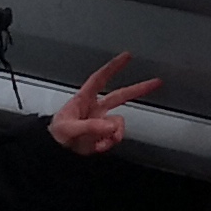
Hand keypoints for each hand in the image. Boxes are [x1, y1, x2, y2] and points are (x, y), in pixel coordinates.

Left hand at [48, 51, 162, 155]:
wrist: (54, 153)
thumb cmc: (56, 135)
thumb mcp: (69, 129)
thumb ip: (90, 126)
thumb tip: (111, 126)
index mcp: (84, 100)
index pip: (100, 79)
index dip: (113, 67)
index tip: (126, 56)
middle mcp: (95, 109)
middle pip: (121, 95)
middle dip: (138, 89)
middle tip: (156, 82)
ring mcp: (100, 122)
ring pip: (119, 123)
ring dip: (114, 134)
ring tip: (102, 142)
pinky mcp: (103, 135)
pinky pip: (115, 137)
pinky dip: (109, 143)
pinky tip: (98, 147)